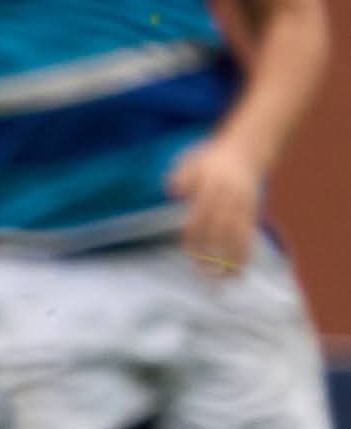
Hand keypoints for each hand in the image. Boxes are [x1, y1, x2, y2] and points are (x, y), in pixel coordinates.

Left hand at [169, 136, 265, 278]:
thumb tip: (173, 191)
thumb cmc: (210, 159)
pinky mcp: (254, 209)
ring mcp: (244, 204)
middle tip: (204, 273)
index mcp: (211, 186)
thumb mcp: (191, 160)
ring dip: (234, 257)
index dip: (196, 236)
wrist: (247, 150)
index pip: (202, 216)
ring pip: (239, 233)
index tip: (190, 253)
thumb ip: (181, 176)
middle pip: (221, 229)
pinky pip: (251, 232)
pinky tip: (242, 266)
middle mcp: (229, 197)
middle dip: (213, 251)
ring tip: (228, 278)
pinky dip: (247, 250)